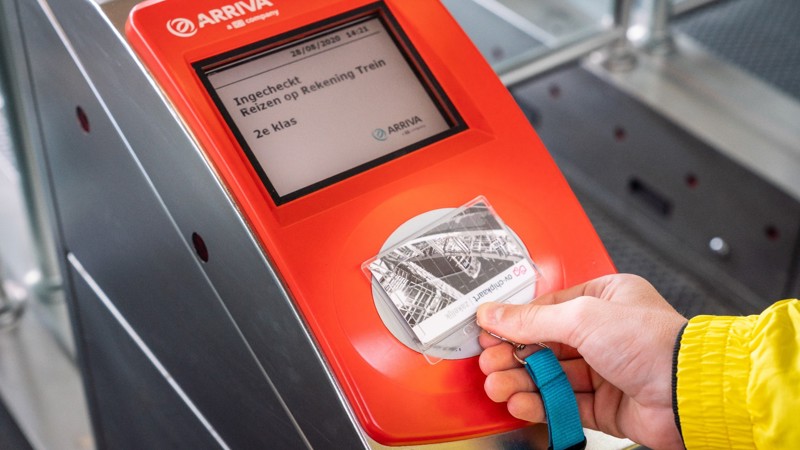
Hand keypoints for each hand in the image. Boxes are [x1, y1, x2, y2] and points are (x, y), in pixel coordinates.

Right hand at [477, 274, 686, 449]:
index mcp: (604, 299)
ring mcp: (604, 370)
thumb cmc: (654, 342)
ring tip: (497, 386)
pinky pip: (563, 402)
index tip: (488, 330)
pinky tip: (521, 402)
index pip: (547, 309)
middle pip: (545, 344)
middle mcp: (605, 333)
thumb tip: (494, 313)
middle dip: (514, 355)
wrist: (689, 392)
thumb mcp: (583, 317)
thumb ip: (533, 318)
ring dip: (521, 381)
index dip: (515, 321)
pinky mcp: (605, 405)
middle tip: (489, 362)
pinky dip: (540, 403)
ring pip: (551, 375)